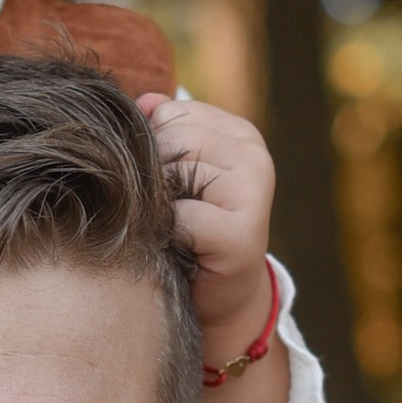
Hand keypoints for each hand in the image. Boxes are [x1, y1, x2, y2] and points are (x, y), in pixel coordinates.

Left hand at [137, 96, 276, 360]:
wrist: (218, 301)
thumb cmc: (189, 234)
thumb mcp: (174, 177)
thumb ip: (160, 134)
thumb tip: (146, 101)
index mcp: (240, 134)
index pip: (170, 113)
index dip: (152, 150)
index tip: (166, 188)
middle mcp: (255, 156)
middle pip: (171, 139)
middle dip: (154, 178)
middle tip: (167, 214)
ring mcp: (255, 191)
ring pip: (174, 175)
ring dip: (160, 207)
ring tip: (173, 230)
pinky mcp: (245, 231)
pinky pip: (182, 216)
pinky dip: (170, 235)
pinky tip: (180, 248)